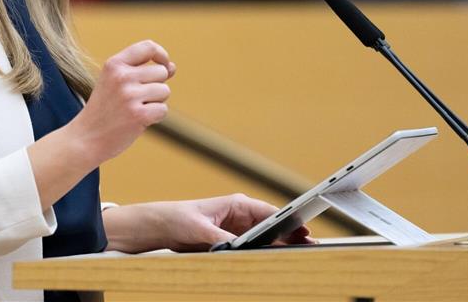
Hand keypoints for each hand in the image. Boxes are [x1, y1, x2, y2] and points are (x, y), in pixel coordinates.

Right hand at [68, 40, 174, 165]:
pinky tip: (137, 121)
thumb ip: (142, 72)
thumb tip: (172, 67)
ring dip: (156, 102)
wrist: (85, 138)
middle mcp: (121, 77)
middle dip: (156, 86)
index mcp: (113, 64)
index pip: (148, 46)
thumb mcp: (115, 83)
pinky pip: (163, 110)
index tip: (164, 65)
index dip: (161, 55)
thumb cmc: (105, 109)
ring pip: (164, 91)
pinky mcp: (138, 115)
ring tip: (134, 109)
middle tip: (136, 99)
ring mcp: (129, 96)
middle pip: (161, 72)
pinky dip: (155, 117)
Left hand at [103, 194, 313, 252]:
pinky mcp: (228, 243)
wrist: (158, 228)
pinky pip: (250, 250)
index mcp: (236, 204)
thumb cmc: (177, 218)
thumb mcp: (200, 229)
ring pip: (263, 240)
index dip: (288, 221)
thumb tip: (237, 247)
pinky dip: (261, 255)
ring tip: (295, 255)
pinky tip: (271, 262)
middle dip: (289, 236)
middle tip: (308, 246)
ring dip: (277, 247)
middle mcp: (239, 216)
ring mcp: (235, 230)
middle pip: (270, 227)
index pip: (268, 212)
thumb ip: (221, 239)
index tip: (303, 230)